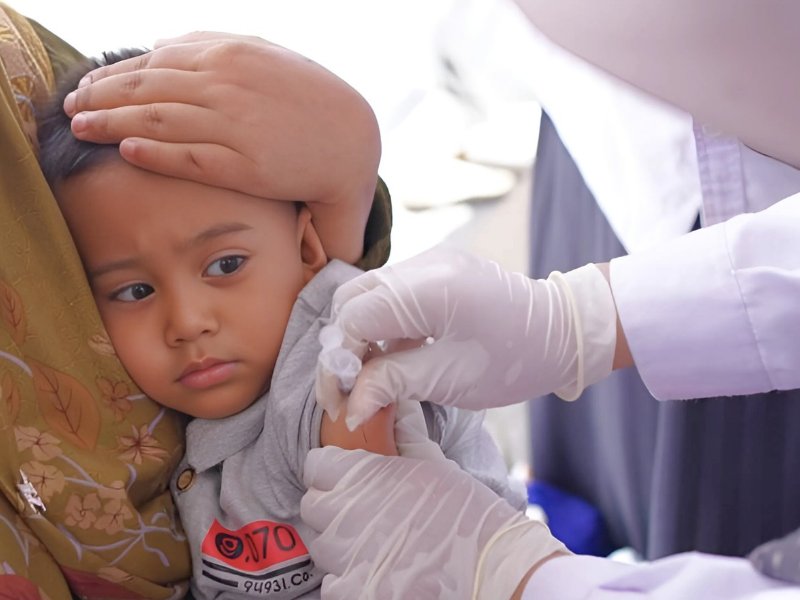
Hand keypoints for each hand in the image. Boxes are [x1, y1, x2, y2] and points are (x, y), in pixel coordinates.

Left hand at [63, 32, 380, 262]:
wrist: (352, 140)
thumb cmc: (308, 100)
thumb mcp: (262, 56)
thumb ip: (212, 46)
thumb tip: (161, 45)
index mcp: (229, 56)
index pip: (155, 63)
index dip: (115, 76)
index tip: (87, 87)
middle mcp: (226, 85)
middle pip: (147, 89)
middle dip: (102, 98)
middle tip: (70, 110)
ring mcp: (235, 124)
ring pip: (159, 120)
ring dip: (112, 123)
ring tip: (81, 129)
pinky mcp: (245, 164)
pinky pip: (190, 157)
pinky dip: (155, 153)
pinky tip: (125, 152)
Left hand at [301, 446, 566, 599]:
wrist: (490, 567)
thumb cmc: (465, 511)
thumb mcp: (433, 463)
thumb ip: (405, 434)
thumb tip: (398, 405)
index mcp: (358, 475)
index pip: (315, 466)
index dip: (331, 470)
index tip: (347, 477)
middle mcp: (342, 513)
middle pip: (312, 505)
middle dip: (332, 506)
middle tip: (363, 510)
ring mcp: (344, 557)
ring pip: (320, 545)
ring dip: (339, 542)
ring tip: (374, 541)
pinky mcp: (352, 591)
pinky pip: (332, 583)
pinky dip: (348, 578)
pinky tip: (376, 570)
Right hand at [316, 246, 616, 428]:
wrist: (562, 333)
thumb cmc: (514, 360)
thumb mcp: (450, 379)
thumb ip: (391, 384)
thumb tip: (348, 407)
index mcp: (430, 288)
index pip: (354, 318)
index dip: (340, 361)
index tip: (344, 401)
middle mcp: (425, 263)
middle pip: (351, 299)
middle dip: (344, 345)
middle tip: (352, 388)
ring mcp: (430, 260)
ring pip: (367, 294)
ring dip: (361, 335)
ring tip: (374, 375)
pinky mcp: (436, 269)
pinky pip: (391, 293)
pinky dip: (382, 324)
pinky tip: (394, 355)